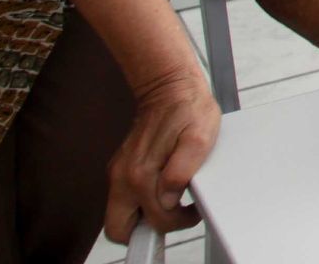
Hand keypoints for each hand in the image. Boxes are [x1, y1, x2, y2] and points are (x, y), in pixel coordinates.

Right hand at [103, 69, 219, 244]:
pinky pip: (124, 197)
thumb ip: (182, 171)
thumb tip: (168, 198)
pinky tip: (162, 185)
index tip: (191, 209)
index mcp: (141, 174)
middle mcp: (123, 177)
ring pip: (120, 215)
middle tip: (173, 214)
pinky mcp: (120, 168)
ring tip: (171, 199)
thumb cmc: (187, 109)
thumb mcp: (199, 137)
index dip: (176, 222)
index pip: (153, 222)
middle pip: (118, 229)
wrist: (168, 86)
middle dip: (145, 231)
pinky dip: (140, 201)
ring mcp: (118, 173)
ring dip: (143, 215)